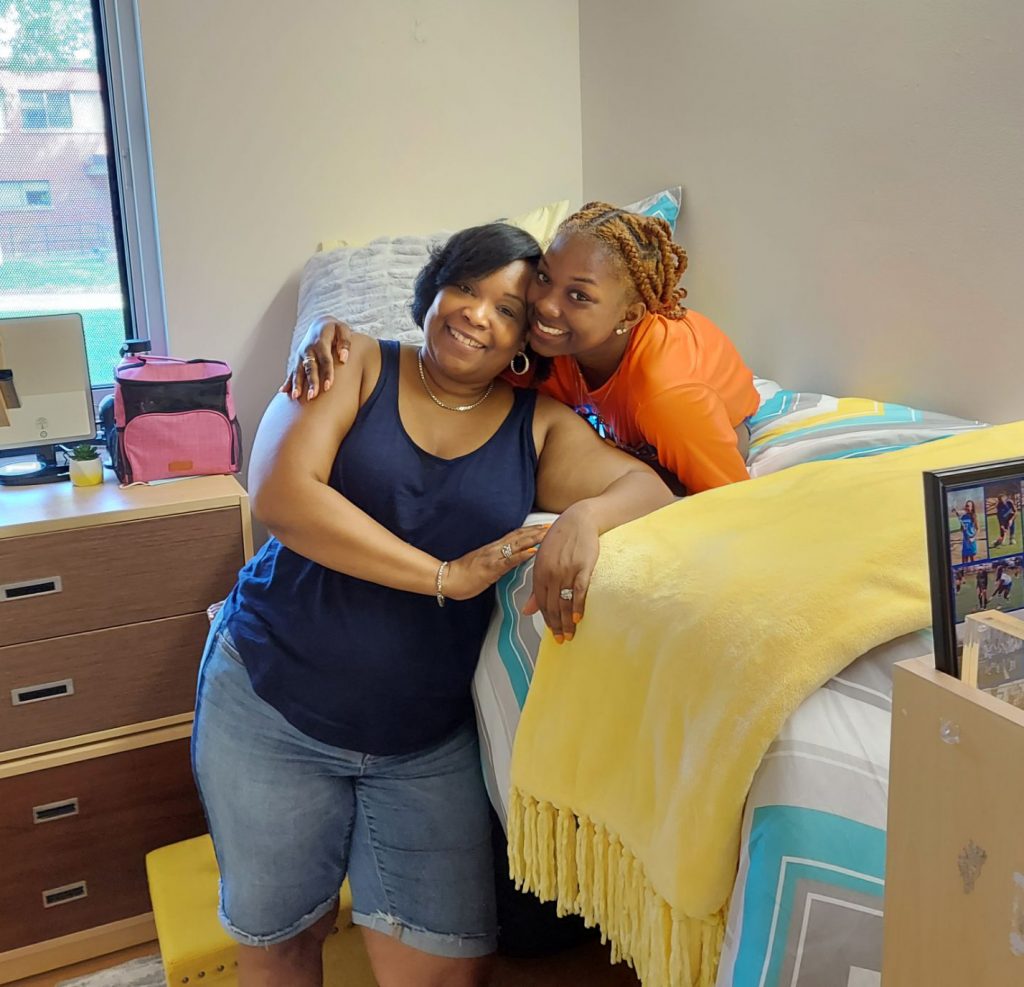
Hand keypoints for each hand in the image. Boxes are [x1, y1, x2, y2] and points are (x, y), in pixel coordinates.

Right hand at [280, 316, 353, 399]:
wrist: (319, 325)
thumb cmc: (335, 330)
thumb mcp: (343, 330)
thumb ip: (344, 342)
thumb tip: (344, 358)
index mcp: (321, 341)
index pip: (324, 359)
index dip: (326, 373)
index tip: (328, 387)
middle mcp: (308, 349)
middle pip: (310, 367)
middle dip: (310, 382)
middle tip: (312, 396)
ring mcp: (301, 355)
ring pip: (298, 370)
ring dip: (296, 384)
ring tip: (295, 397)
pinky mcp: (297, 360)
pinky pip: (292, 371)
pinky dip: (287, 381)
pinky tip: (283, 392)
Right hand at [444, 524, 550, 600]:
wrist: (447, 578)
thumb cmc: (464, 574)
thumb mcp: (486, 566)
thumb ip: (499, 561)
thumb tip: (512, 560)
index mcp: (494, 548)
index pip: (516, 535)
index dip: (531, 529)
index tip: (545, 526)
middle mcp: (495, 549)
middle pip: (520, 536)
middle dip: (537, 531)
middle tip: (553, 525)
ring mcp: (493, 557)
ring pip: (517, 545)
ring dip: (534, 538)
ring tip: (548, 533)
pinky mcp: (491, 568)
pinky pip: (509, 560)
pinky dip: (522, 555)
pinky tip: (533, 552)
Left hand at [523, 504, 598, 642]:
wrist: (579, 521)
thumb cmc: (561, 540)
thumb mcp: (543, 561)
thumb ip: (537, 588)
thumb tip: (527, 611)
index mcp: (539, 571)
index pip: (540, 602)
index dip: (546, 619)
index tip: (552, 631)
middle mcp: (551, 572)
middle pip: (552, 605)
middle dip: (556, 625)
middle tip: (562, 639)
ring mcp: (567, 570)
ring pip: (565, 602)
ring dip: (567, 621)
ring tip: (570, 634)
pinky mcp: (583, 567)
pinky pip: (579, 591)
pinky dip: (578, 606)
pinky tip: (578, 618)